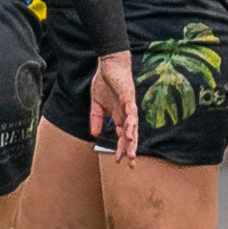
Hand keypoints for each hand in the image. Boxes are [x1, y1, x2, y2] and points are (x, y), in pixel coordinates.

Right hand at [90, 50, 138, 164]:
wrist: (108, 64)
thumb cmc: (104, 82)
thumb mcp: (96, 103)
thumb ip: (96, 118)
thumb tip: (94, 134)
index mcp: (118, 116)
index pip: (121, 136)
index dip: (121, 148)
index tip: (118, 161)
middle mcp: (126, 114)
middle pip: (130, 135)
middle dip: (130, 150)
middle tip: (131, 164)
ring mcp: (129, 107)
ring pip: (133, 127)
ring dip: (132, 140)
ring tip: (130, 153)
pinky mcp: (129, 98)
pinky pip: (131, 113)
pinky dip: (131, 123)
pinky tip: (129, 133)